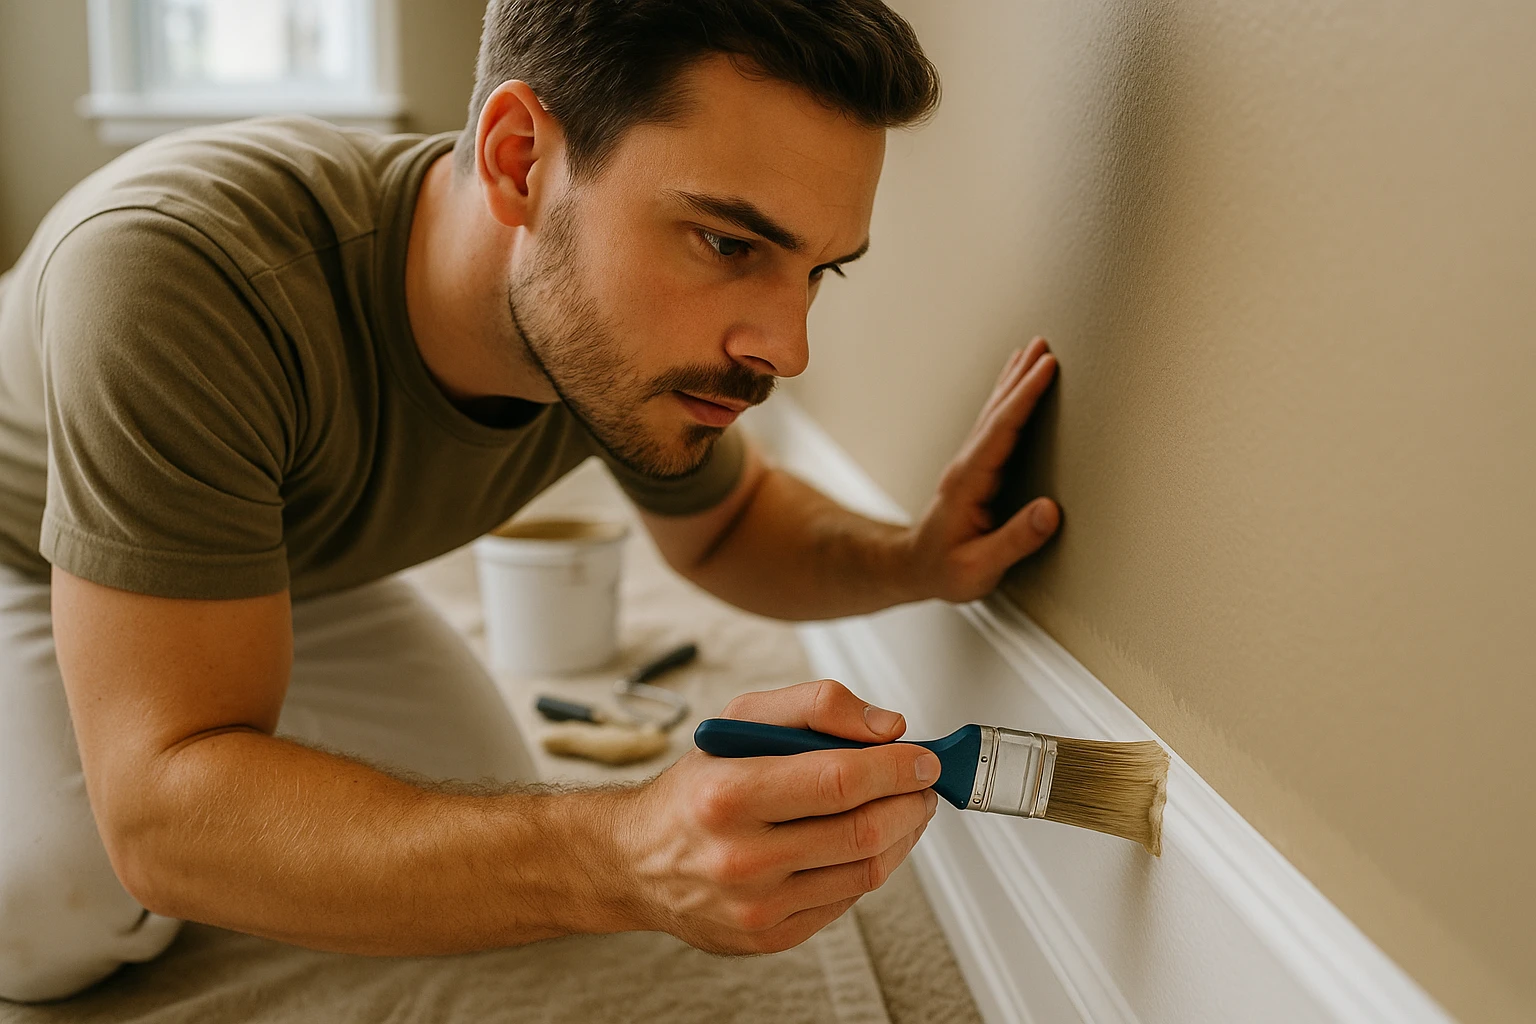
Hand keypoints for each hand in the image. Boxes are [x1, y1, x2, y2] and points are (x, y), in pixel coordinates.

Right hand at [619, 680, 938, 954]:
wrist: (638, 860)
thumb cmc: (694, 788)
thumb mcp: (740, 721)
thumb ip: (816, 706)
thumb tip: (886, 728)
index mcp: (728, 794)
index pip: (839, 780)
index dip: (896, 767)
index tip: (922, 757)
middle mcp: (740, 857)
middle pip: (864, 830)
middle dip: (911, 801)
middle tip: (921, 782)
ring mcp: (757, 905)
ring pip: (866, 870)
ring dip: (902, 834)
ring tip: (901, 807)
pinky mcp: (770, 936)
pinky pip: (847, 900)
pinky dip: (868, 865)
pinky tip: (860, 840)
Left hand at [903, 338, 1060, 602]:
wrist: (912, 569)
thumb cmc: (943, 571)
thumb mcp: (979, 567)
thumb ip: (1015, 540)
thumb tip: (1050, 511)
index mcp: (968, 483)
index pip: (1002, 431)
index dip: (1024, 398)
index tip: (1046, 368)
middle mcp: (967, 466)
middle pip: (997, 412)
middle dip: (1021, 377)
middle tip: (1044, 345)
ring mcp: (969, 465)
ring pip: (994, 413)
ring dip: (1013, 381)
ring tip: (1032, 352)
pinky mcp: (975, 470)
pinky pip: (996, 425)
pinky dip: (1008, 399)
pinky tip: (1015, 389)